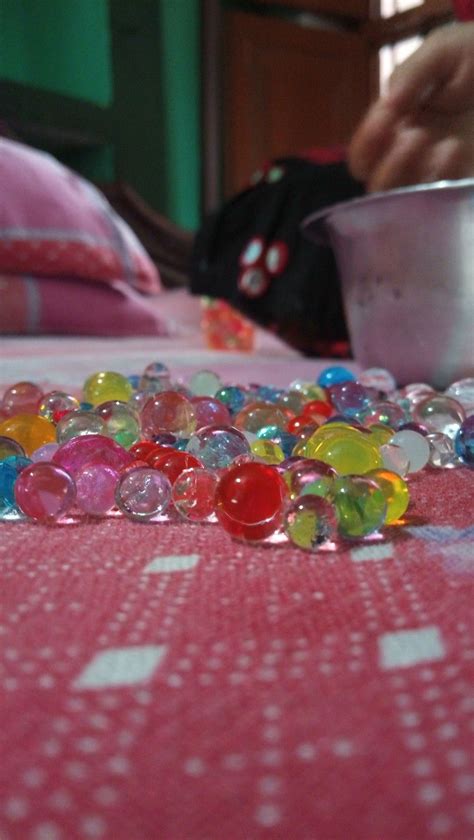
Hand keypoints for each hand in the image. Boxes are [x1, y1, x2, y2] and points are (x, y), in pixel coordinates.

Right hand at [348, 22, 473, 190]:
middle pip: (377, 185)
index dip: (368, 141)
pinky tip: (456, 150)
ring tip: (444, 144)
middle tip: (417, 136)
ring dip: (417, 174)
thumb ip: (412, 73)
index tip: (388, 116)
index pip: (364, 152)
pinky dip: (445, 176)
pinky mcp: (460, 181)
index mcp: (395, 125)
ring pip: (405, 198)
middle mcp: (409, 156)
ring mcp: (435, 172)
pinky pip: (443, 197)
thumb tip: (387, 105)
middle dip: (390, 165)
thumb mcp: (443, 50)